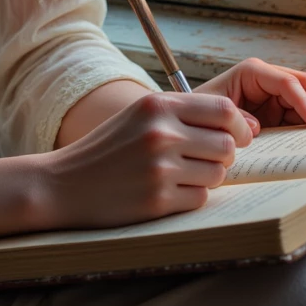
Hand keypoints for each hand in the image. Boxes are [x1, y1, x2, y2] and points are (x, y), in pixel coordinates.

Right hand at [42, 89, 255, 230]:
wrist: (64, 184)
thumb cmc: (108, 149)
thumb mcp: (139, 116)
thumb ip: (182, 114)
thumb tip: (241, 126)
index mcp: (157, 105)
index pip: (223, 109)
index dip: (239, 125)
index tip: (238, 136)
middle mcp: (161, 133)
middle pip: (227, 144)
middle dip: (225, 155)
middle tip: (207, 159)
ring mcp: (160, 168)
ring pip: (218, 174)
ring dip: (208, 177)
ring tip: (182, 175)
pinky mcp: (158, 200)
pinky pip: (200, 198)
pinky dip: (191, 197)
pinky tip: (169, 191)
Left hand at [196, 57, 305, 128]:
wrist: (192, 123)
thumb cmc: (198, 110)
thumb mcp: (211, 110)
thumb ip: (234, 116)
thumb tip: (256, 126)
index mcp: (252, 72)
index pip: (286, 82)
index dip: (304, 100)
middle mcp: (267, 80)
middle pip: (304, 84)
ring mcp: (274, 96)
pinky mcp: (277, 112)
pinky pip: (300, 116)